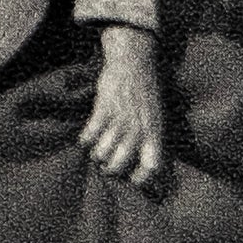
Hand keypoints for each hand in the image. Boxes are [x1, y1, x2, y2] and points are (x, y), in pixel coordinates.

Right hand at [81, 25, 166, 187]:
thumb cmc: (147, 92)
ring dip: (96, 155)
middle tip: (106, 168)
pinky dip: (84, 140)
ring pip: (102, 152)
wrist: (134, 61)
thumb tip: (150, 163)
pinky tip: (85, 139)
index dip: (142, 179)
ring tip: (96, 153)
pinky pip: (89, 135)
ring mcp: (120, 119)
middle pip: (120, 163)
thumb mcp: (158, 115)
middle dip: (110, 170)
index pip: (152, 165)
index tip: (132, 180)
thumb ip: (152, 136)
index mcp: (155, 131)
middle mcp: (138, 128)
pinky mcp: (104, 109)